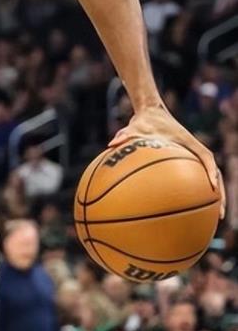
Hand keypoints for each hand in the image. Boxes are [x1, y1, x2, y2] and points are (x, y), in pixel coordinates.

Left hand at [109, 104, 225, 217]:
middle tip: (219, 215)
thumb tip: (111, 144)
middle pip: (215, 174)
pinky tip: (191, 209)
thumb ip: (124, 135)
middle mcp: (195, 151)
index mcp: (188, 142)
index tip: (212, 188)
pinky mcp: (188, 161)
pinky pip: (197, 178)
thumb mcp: (134, 128)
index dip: (211, 173)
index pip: (206, 158)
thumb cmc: (143, 122)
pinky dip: (198, 192)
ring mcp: (194, 157)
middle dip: (219, 195)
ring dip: (214, 197)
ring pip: (211, 179)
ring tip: (214, 218)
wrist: (150, 112)